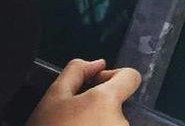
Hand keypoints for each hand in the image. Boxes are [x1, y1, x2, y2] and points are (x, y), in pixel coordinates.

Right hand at [27, 58, 141, 125]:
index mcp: (106, 102)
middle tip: (76, 117)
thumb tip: (98, 64)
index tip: (97, 86)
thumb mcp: (52, 97)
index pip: (131, 77)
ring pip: (113, 123)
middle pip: (119, 104)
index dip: (113, 76)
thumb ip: (76, 71)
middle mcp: (120, 123)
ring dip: (99, 123)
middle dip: (100, 106)